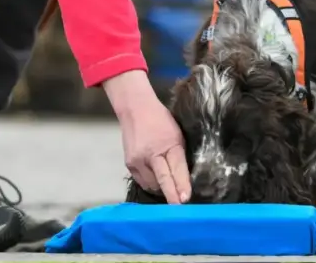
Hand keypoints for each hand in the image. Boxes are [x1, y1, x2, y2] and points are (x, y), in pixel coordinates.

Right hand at [103, 70, 190, 203]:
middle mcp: (150, 155)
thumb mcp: (177, 134)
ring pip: (152, 185)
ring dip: (161, 188)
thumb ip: (180, 156)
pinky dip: (151, 183)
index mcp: (168, 145)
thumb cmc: (161, 120)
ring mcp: (137, 161)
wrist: (135, 109)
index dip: (181, 186)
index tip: (185, 201)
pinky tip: (157, 180)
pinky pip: (142, 181)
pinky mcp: (129, 164)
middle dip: (171, 195)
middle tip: (179, 207)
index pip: (176, 170)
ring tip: (169, 188)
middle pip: (162, 181)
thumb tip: (186, 178)